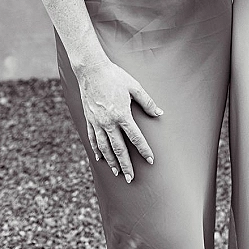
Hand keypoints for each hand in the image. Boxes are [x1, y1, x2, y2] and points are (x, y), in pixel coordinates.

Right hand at [76, 60, 162, 182]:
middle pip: (119, 148)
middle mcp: (109, 122)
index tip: (150, 160)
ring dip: (111, 161)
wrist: (91, 70)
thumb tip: (159, 113)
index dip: (144, 150)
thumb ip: (147, 102)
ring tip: (117, 172)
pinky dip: (96, 150)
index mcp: (122, 114)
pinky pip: (92, 138)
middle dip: (126, 164)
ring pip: (105, 147)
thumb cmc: (115, 76)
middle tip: (131, 178)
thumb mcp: (134, 86)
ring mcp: (97, 122)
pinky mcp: (89, 119)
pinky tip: (100, 158)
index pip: (135, 137)